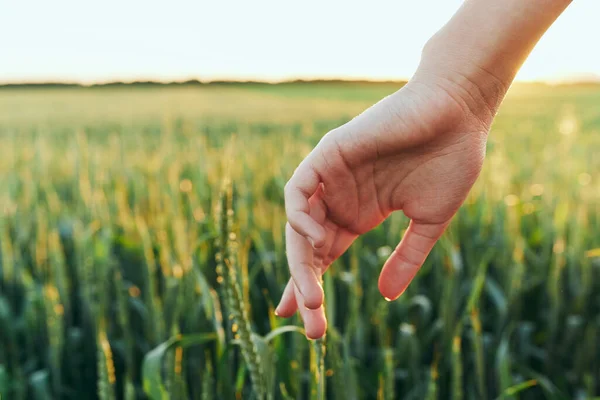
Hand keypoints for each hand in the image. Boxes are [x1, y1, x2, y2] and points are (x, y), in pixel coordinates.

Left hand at [275, 71, 497, 338]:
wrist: (459, 114)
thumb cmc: (450, 161)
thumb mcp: (428, 222)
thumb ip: (405, 258)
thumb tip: (385, 297)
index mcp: (358, 214)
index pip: (323, 257)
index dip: (311, 286)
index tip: (309, 325)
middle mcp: (338, 199)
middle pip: (307, 248)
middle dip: (304, 287)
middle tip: (312, 326)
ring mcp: (331, 177)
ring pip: (298, 224)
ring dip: (300, 261)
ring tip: (312, 297)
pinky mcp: (329, 152)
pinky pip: (298, 187)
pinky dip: (299, 213)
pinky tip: (316, 237)